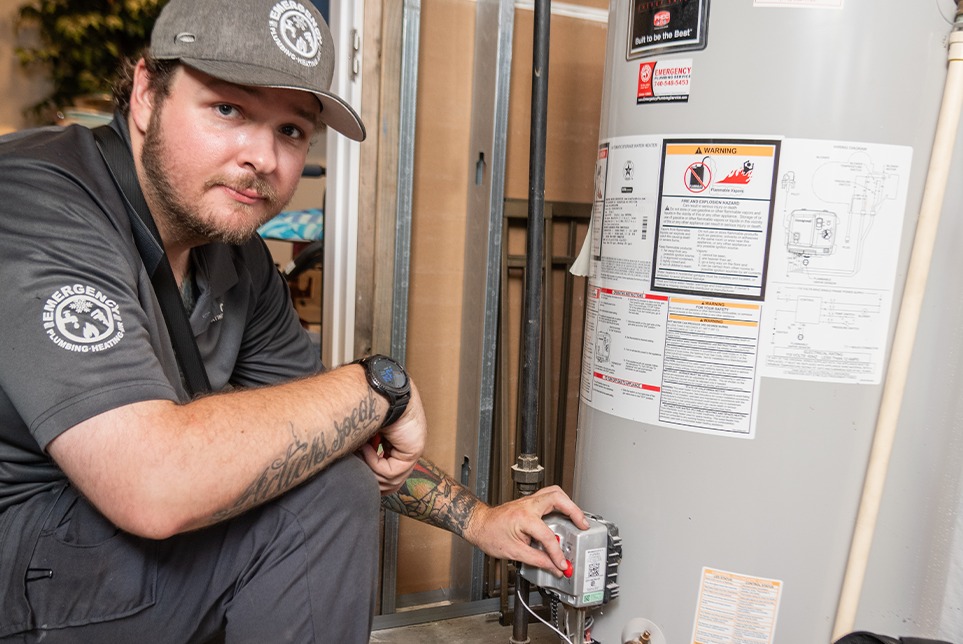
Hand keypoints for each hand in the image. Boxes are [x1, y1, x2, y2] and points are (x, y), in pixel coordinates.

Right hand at [358, 380, 425, 493]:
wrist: (378, 388)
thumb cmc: (367, 401)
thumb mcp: (362, 430)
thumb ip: (362, 447)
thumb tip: (346, 464)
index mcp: (398, 440)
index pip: (390, 472)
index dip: (373, 476)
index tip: (360, 472)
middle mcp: (407, 445)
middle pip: (392, 481)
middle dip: (372, 480)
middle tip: (358, 470)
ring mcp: (412, 449)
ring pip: (391, 481)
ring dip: (369, 469)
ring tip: (359, 452)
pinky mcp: (413, 451)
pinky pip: (390, 471)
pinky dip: (373, 462)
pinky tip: (366, 447)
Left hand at [463, 485, 588, 575]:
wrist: (477, 524)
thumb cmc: (489, 535)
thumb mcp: (513, 552)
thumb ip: (537, 560)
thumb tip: (553, 567)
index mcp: (524, 517)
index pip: (548, 536)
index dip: (557, 553)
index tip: (562, 564)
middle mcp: (528, 505)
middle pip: (558, 498)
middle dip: (574, 511)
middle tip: (583, 525)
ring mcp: (528, 501)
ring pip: (554, 492)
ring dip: (569, 504)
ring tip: (578, 518)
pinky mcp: (529, 503)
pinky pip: (549, 497)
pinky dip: (561, 504)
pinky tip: (564, 514)